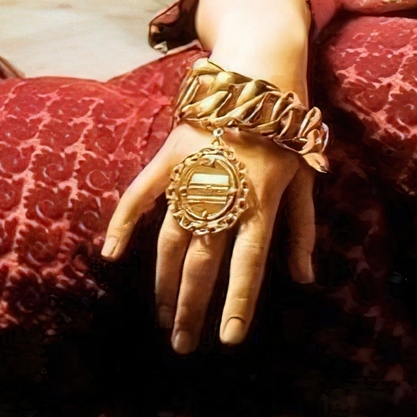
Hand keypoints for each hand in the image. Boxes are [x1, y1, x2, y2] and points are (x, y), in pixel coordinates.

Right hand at [100, 0, 317, 352]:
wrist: (260, 72)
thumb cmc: (288, 130)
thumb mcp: (306, 178)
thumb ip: (301, 230)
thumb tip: (304, 279)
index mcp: (262, 202)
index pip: (248, 265)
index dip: (237, 304)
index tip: (227, 339)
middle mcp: (225, 193)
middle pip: (203, 261)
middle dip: (191, 307)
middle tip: (181, 344)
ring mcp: (193, 174)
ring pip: (171, 240)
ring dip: (164, 282)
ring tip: (163, 317)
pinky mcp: (169, 155)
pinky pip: (140, 195)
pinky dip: (122, 223)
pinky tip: (111, 256)